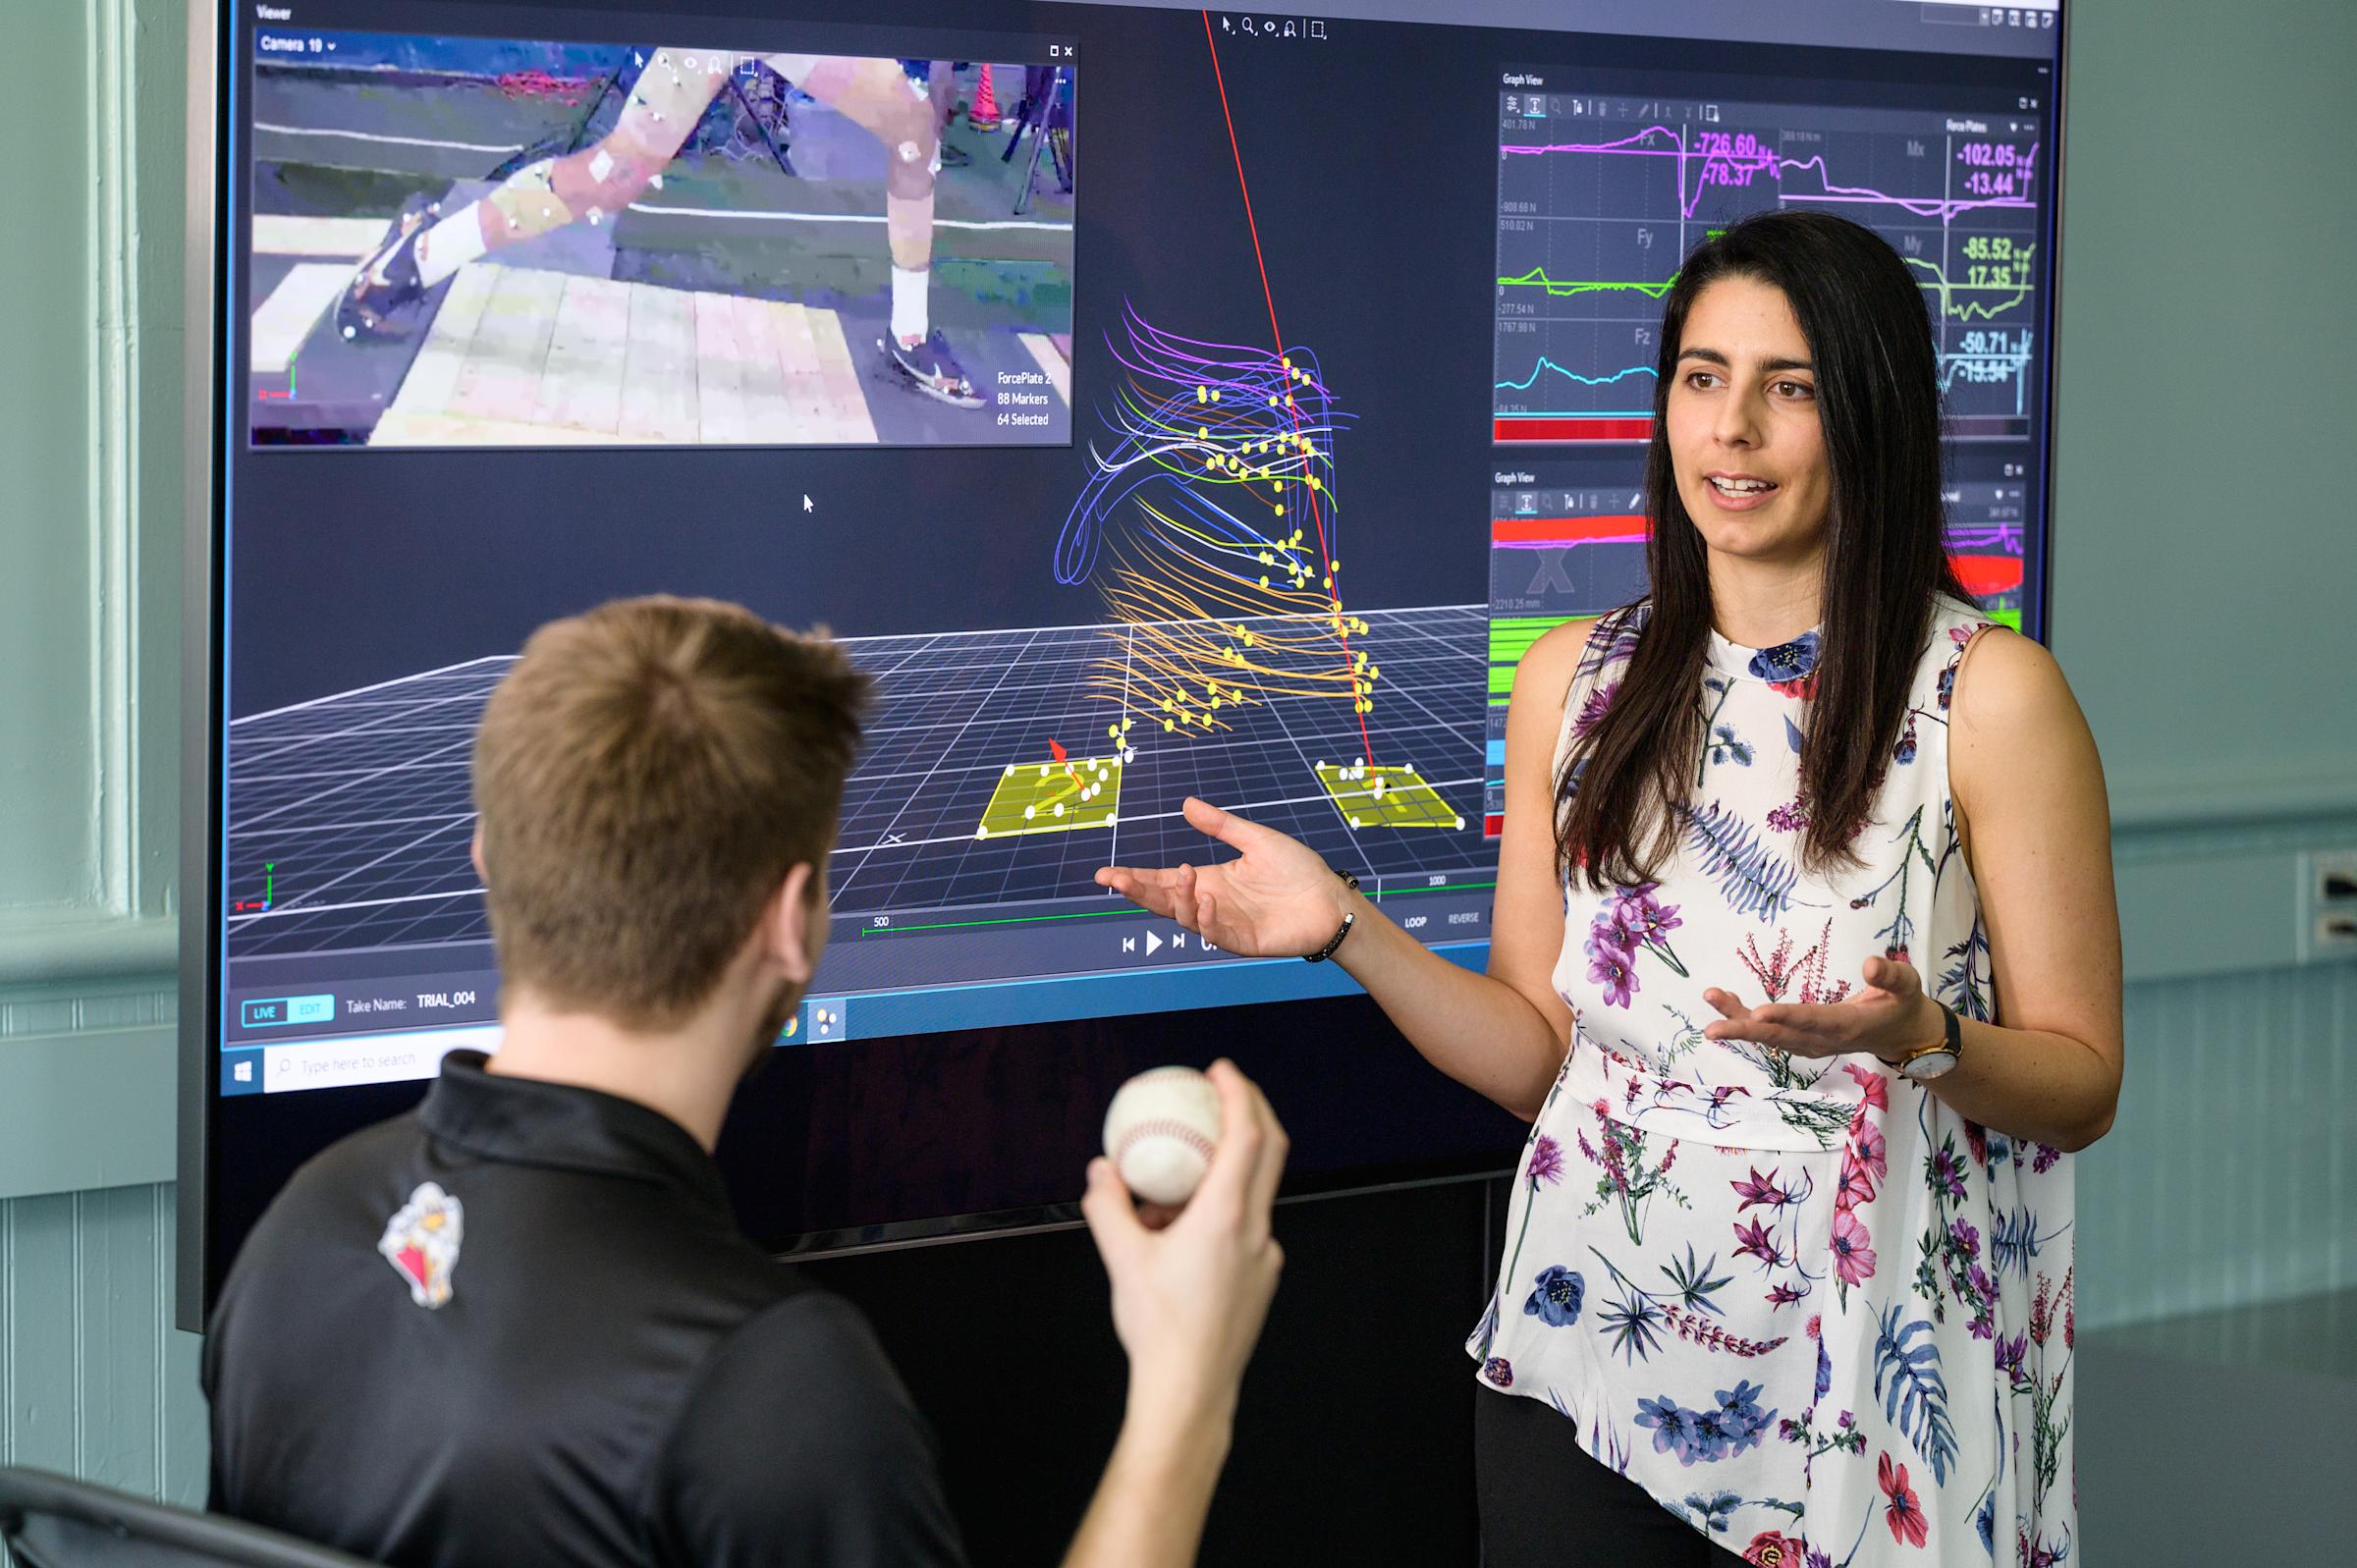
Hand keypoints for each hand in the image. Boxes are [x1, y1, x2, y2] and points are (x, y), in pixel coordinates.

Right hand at [1078, 1060, 1286, 1434]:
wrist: (1191, 1389)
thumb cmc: (1159, 1327)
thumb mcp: (1122, 1259)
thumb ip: (1109, 1206)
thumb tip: (1101, 1170)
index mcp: (1226, 1216)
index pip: (1247, 1135)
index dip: (1239, 1093)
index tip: (1220, 1070)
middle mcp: (1255, 1229)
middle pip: (1270, 1151)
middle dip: (1252, 1110)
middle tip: (1222, 1090)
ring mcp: (1265, 1254)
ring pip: (1258, 1189)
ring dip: (1234, 1163)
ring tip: (1186, 1166)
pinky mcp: (1263, 1277)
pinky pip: (1249, 1224)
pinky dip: (1227, 1204)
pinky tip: (1188, 1224)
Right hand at [1095, 798, 1349, 958]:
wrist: (1331, 899)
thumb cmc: (1297, 870)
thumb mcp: (1255, 839)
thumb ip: (1221, 825)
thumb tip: (1186, 804)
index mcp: (1211, 880)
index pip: (1163, 880)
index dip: (1135, 878)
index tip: (1106, 873)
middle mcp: (1211, 903)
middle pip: (1165, 901)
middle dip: (1138, 891)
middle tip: (1115, 879)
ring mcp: (1225, 924)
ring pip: (1186, 918)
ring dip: (1178, 898)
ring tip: (1185, 874)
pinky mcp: (1243, 941)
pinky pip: (1216, 934)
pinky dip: (1206, 918)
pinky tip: (1205, 898)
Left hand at [1699, 954, 1943, 1062]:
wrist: (1901, 1035)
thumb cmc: (1902, 1005)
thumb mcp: (1908, 986)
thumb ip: (1891, 975)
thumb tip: (1870, 964)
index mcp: (1846, 1025)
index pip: (1811, 1021)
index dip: (1785, 1018)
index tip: (1758, 1014)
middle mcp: (1822, 1039)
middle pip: (1779, 1036)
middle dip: (1745, 1030)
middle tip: (1712, 1028)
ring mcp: (1809, 1043)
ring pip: (1769, 1035)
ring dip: (1737, 1020)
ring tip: (1710, 998)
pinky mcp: (1801, 1040)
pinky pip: (1769, 1032)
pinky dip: (1744, 1018)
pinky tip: (1723, 1000)